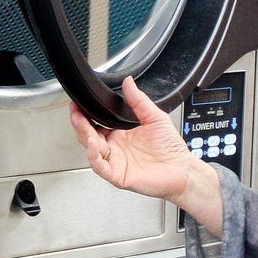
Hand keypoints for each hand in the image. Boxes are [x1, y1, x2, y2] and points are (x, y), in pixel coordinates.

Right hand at [70, 77, 222, 234]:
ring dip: (84, 136)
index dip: (85, 114)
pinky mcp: (118, 175)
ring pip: (92, 150)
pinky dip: (95, 156)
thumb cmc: (170, 148)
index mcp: (119, 135)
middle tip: (75, 110)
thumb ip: (139, 100)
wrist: (183, 169)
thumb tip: (129, 82)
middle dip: (79, 123)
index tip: (79, 102)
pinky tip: (94, 144)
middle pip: (89, 135)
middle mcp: (115, 148)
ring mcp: (115, 162)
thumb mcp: (154, 117)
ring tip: (81, 123)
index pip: (96, 123)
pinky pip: (101, 167)